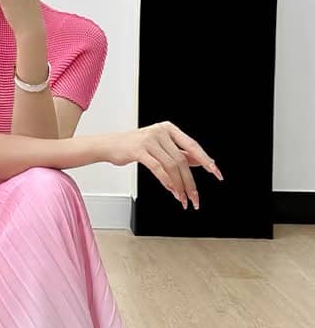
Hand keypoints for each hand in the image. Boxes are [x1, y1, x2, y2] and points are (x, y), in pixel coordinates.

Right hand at [107, 121, 223, 209]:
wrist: (111, 145)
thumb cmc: (135, 146)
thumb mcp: (160, 146)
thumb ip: (178, 152)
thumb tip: (200, 161)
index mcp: (169, 128)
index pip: (192, 145)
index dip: (205, 160)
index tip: (216, 172)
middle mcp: (161, 131)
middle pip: (182, 160)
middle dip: (190, 182)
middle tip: (194, 197)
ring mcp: (149, 140)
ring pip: (171, 166)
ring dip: (179, 186)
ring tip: (182, 198)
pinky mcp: (138, 150)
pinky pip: (157, 168)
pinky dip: (166, 181)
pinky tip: (171, 190)